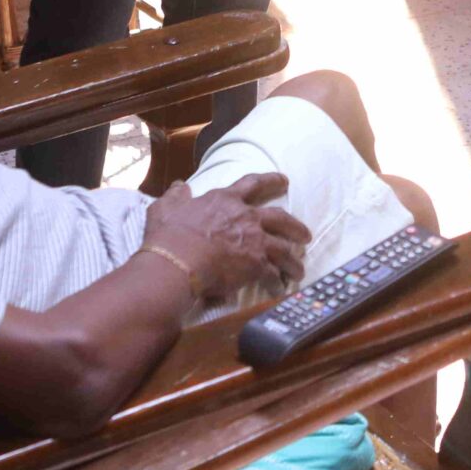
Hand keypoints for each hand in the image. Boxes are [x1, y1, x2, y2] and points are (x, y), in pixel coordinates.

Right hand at [141, 172, 312, 300]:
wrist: (177, 263)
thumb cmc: (169, 235)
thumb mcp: (165, 207)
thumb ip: (175, 196)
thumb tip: (179, 186)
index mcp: (225, 200)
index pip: (252, 184)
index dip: (270, 181)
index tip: (284, 181)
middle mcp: (246, 217)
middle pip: (280, 218)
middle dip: (295, 226)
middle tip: (305, 233)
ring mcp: (254, 241)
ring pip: (284, 248)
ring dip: (294, 260)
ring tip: (300, 269)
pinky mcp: (256, 265)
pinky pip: (273, 274)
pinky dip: (278, 282)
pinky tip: (280, 288)